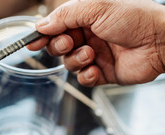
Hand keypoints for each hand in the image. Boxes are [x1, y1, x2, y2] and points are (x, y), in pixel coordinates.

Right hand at [27, 0, 164, 86]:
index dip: (42, 35)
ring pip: (69, 63)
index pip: (56, 27)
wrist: (161, 42)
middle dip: (60, 46)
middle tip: (70, 42)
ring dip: (76, 60)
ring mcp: (95, 55)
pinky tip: (96, 69)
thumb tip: (41, 25)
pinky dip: (86, 75)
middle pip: (58, 46)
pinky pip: (83, 79)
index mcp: (85, 18)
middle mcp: (88, 37)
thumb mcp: (97, 7)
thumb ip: (66, 15)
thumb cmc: (135, 18)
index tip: (32, 43)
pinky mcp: (103, 73)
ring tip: (91, 54)